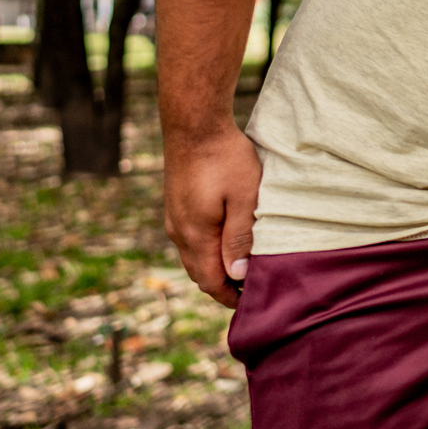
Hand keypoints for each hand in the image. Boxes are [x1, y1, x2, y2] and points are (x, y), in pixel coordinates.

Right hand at [164, 128, 261, 307]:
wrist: (194, 125)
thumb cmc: (225, 159)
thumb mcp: (244, 198)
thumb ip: (240, 237)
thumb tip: (238, 275)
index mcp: (195, 235)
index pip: (209, 281)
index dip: (229, 297)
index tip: (253, 303)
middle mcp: (178, 232)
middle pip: (199, 273)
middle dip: (223, 286)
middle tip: (253, 290)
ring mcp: (174, 218)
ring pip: (194, 256)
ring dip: (215, 267)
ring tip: (245, 268)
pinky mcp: (177, 206)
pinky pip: (191, 239)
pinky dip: (208, 250)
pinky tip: (229, 242)